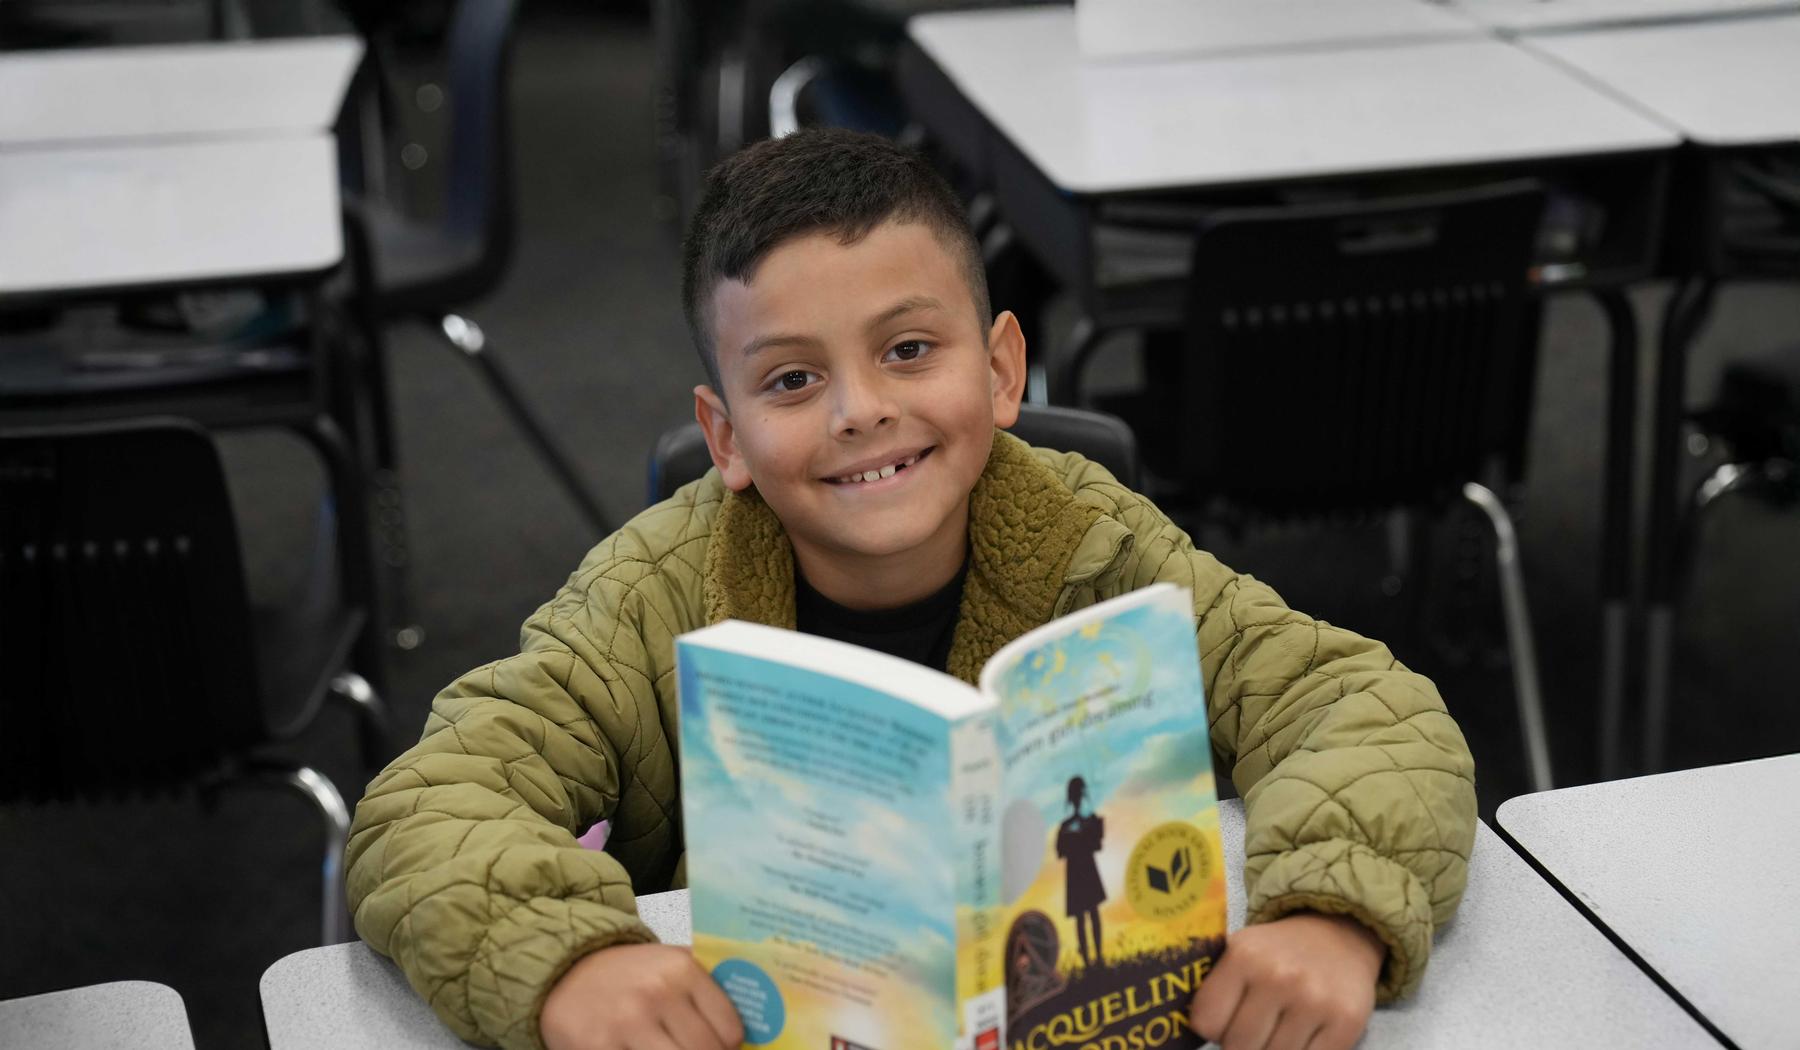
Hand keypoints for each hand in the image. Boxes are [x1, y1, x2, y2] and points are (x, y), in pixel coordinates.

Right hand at [541, 943, 743, 1049]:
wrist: (564, 970)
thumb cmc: (627, 975)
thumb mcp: (667, 968)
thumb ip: (702, 993)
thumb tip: (744, 1034)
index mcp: (682, 969)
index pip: (729, 1028)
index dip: (729, 1048)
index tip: (722, 1049)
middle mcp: (657, 993)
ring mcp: (627, 1022)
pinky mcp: (599, 1046)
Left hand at [1189, 912, 1384, 1049]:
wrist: (1340, 933)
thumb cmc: (1279, 952)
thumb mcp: (1241, 952)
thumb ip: (1218, 989)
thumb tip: (1201, 1035)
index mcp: (1244, 955)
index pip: (1207, 1022)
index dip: (1214, 1028)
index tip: (1225, 1020)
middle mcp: (1279, 976)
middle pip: (1239, 1047)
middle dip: (1242, 1043)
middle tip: (1254, 1028)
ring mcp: (1315, 1001)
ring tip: (1278, 1029)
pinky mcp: (1347, 1021)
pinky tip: (1302, 1035)